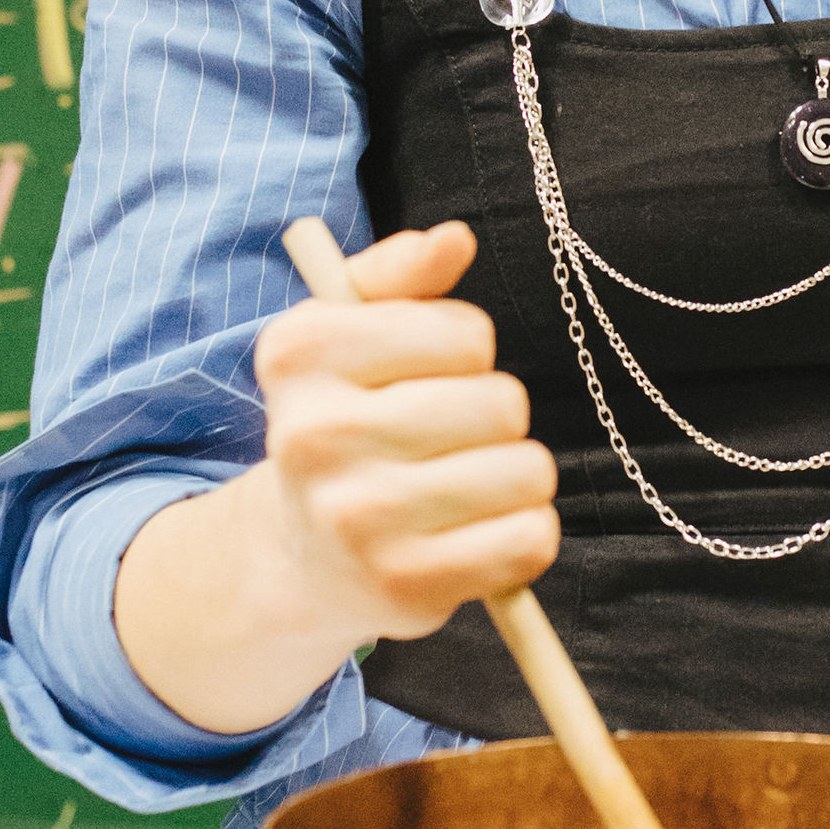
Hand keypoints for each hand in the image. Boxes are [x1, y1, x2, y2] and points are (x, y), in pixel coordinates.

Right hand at [249, 220, 558, 639]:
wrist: (305, 556)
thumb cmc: (347, 423)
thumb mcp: (348, 336)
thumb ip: (399, 275)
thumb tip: (455, 239)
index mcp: (300, 356)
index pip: (467, 335)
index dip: (467, 351)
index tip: (429, 374)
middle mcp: (314, 437)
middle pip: (502, 404)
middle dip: (497, 417)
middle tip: (450, 440)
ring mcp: (357, 520)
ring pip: (525, 472)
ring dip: (517, 477)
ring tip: (467, 486)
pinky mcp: (403, 589)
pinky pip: (529, 540)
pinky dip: (526, 534)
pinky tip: (480, 534)